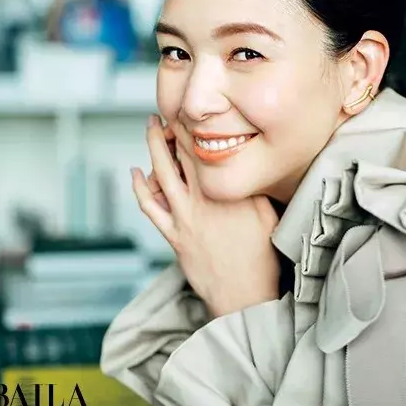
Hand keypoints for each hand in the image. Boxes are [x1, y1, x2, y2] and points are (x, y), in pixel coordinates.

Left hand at [131, 115, 279, 317]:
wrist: (244, 296)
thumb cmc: (262, 258)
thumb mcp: (269, 214)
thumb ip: (255, 188)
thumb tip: (249, 164)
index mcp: (226, 193)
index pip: (205, 151)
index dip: (194, 127)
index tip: (190, 109)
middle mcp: (202, 202)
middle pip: (180, 156)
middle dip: (171, 129)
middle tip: (166, 110)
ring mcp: (184, 219)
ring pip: (160, 175)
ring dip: (153, 148)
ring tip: (151, 128)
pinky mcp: (174, 237)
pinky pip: (150, 208)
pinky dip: (140, 188)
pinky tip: (136, 173)